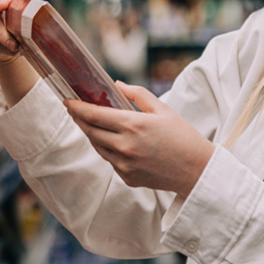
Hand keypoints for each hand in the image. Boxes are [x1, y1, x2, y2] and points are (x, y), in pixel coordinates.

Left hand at [65, 82, 214, 198]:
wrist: (196, 170)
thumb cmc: (183, 137)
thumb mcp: (162, 109)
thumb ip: (137, 94)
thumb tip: (116, 85)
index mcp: (133, 125)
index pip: (94, 114)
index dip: (77, 107)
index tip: (68, 101)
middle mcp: (125, 146)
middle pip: (90, 131)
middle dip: (79, 119)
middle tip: (74, 110)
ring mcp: (124, 164)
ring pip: (97, 147)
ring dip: (91, 134)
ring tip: (91, 123)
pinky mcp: (127, 178)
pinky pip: (110, 160)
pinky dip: (107, 149)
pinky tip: (113, 141)